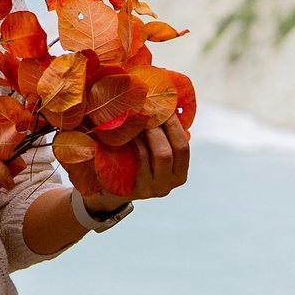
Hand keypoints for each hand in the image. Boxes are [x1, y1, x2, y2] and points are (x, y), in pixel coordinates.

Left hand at [57, 116, 190, 214]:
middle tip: (150, 109)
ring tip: (139, 117)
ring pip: (158, 155)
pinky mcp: (133, 190)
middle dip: (162, 127)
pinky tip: (128, 132)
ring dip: (149, 132)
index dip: (175, 126)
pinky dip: (136, 143)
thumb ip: (162, 138)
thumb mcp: (152, 154)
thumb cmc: (135, 164)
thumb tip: (164, 103)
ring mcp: (151, 189)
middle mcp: (167, 185)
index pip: (183, 147)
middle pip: (171, 152)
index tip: (165, 106)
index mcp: (178, 174)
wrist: (111, 191)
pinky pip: (138, 161)